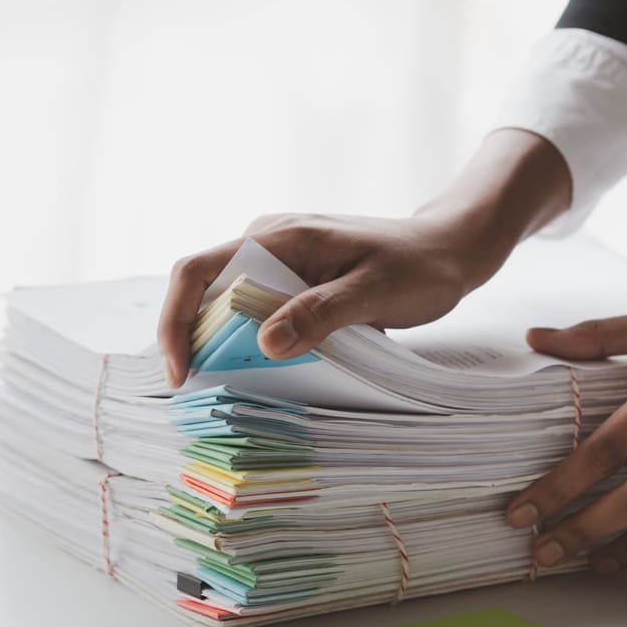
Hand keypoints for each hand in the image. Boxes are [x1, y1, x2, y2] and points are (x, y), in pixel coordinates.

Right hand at [156, 213, 483, 386]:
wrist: (449, 248)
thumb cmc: (419, 266)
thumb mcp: (374, 292)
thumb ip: (320, 314)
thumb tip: (266, 344)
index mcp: (277, 236)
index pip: (198, 270)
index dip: (177, 321)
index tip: (182, 372)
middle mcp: (266, 241)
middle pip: (202, 289)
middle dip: (189, 339)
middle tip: (196, 390)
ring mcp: (277, 258)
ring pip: (224, 301)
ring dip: (215, 342)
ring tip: (220, 387)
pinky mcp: (291, 277)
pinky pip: (251, 308)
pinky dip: (243, 340)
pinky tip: (256, 370)